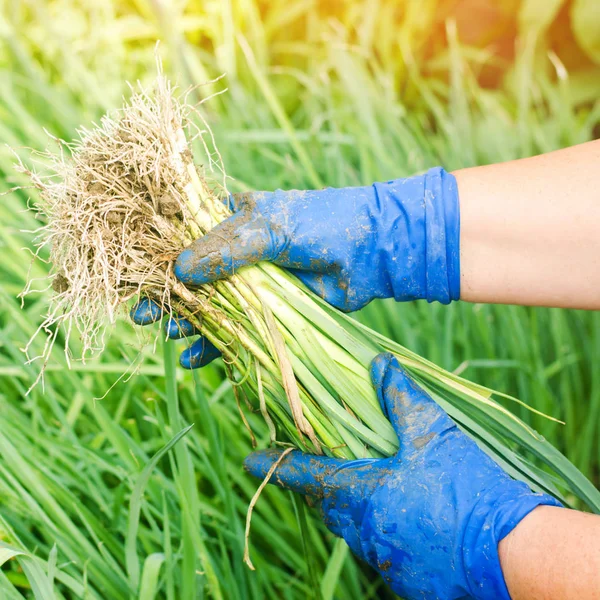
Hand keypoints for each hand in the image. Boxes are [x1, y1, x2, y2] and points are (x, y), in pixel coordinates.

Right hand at [132, 168, 459, 366]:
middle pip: (191, 278)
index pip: (185, 239)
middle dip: (168, 298)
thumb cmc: (321, 224)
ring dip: (188, 324)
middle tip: (143, 318)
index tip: (137, 281)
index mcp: (232, 220)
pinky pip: (235, 331)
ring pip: (210, 307)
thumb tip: (180, 271)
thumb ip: (227, 249)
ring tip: (170, 337)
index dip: (160, 260)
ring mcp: (252, 284)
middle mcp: (236, 252)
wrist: (370, 250)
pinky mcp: (269, 311)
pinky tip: (196, 360)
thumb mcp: (271, 229)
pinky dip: (216, 346)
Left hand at [244, 353, 560, 599]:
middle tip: (317, 466)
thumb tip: (378, 362)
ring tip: (368, 486)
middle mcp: (366, 533)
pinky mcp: (410, 579)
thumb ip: (400, 397)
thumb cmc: (468, 490)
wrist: (516, 555)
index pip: (307, 476)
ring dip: (356, 506)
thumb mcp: (433, 434)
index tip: (249, 459)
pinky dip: (385, 526)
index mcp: (362, 496)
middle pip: (329, 505)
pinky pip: (383, 548)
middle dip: (320, 485)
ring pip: (356, 529)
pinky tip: (408, 514)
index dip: (277, 465)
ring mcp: (387, 560)